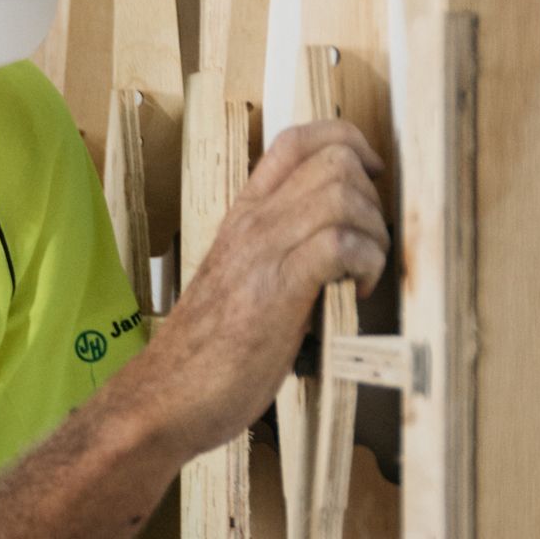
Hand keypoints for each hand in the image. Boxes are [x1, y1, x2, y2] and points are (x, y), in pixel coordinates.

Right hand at [161, 122, 390, 438]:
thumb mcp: (242, 283)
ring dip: (374, 233)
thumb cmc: (206, 355)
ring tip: (364, 274)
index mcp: (243, 217)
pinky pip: (340, 244)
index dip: (348, 143)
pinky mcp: (278, 289)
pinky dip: (366, 264)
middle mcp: (252, 222)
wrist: (165, 398)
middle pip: (334, 159)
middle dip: (373, 198)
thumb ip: (281, 255)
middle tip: (368, 246)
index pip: (296, 140)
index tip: (371, 178)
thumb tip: (338, 252)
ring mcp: (263, 252)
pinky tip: (357, 294)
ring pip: (343, 193)